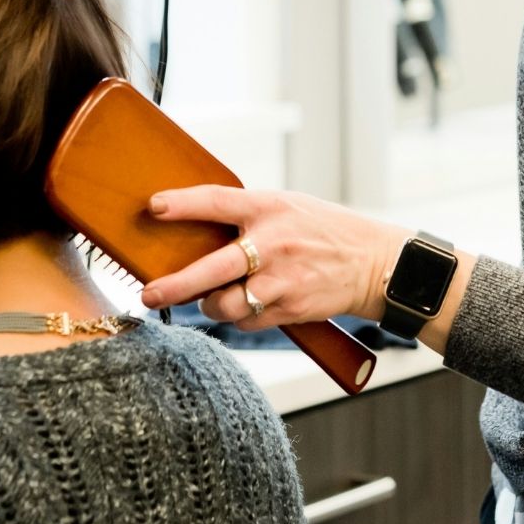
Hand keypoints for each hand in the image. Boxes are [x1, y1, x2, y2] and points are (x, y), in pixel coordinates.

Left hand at [135, 184, 407, 330]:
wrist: (375, 263)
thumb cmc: (322, 230)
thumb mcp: (287, 205)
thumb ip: (247, 214)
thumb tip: (193, 225)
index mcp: (269, 208)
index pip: (217, 202)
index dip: (183, 205)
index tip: (153, 207)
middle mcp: (274, 244)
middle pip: (213, 269)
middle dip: (175, 285)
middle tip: (148, 293)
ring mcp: (283, 280)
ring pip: (226, 305)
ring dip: (209, 305)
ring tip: (207, 299)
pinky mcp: (291, 309)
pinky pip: (247, 322)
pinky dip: (239, 318)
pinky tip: (246, 305)